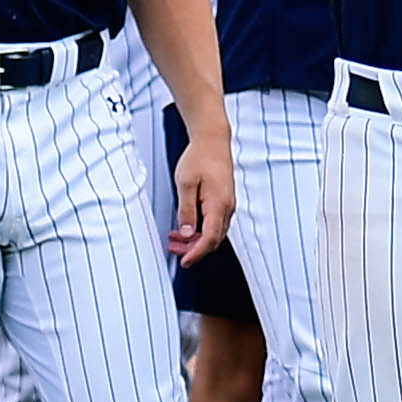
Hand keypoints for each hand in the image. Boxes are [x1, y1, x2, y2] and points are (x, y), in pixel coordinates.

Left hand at [167, 136, 233, 266]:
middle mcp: (227, 208)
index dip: (196, 253)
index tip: (184, 262)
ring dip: (196, 240)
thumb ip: (186, 211)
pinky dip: (201, 229)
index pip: (209, 239)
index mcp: (218, 205)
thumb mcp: (185, 184)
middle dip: (194, 249)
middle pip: (213, 240)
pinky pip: (214, 223)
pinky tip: (186, 226)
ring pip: (214, 233)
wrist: (213, 139)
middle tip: (173, 249)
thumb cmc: (200, 157)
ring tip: (175, 238)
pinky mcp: (224, 201)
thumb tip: (186, 233)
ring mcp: (227, 204)